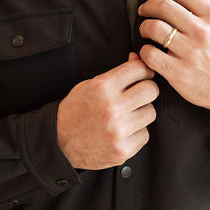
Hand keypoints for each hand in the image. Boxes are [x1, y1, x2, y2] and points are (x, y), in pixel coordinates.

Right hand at [56, 53, 158, 169]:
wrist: (58, 141)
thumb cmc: (75, 111)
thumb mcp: (90, 85)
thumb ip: (116, 73)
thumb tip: (138, 59)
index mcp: (103, 87)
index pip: (139, 69)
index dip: (143, 70)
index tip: (142, 75)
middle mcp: (112, 108)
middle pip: (151, 90)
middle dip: (146, 91)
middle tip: (137, 96)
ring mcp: (118, 131)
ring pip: (150, 113)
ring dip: (141, 113)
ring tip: (125, 116)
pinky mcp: (122, 150)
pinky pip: (144, 135)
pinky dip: (136, 133)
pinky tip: (122, 132)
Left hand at [137, 0, 209, 113]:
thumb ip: (201, 8)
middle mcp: (202, 32)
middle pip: (164, 7)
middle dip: (149, 6)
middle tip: (144, 10)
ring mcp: (190, 53)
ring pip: (154, 28)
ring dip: (144, 26)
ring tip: (145, 30)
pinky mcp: (178, 72)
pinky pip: (150, 54)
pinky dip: (144, 51)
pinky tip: (148, 51)